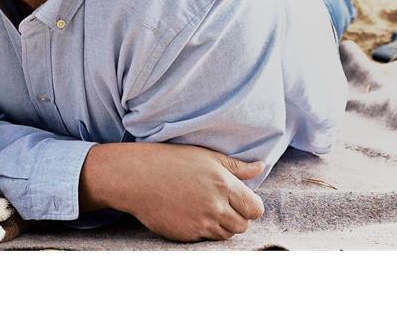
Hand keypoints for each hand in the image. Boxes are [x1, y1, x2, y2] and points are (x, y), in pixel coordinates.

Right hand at [82, 142, 265, 241]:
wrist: (135, 177)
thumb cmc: (170, 161)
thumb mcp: (205, 156)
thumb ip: (235, 166)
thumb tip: (260, 167)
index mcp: (224, 184)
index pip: (256, 209)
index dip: (249, 206)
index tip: (238, 200)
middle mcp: (215, 206)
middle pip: (243, 225)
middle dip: (236, 217)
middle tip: (218, 204)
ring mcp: (201, 222)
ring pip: (226, 235)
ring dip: (220, 225)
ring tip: (203, 209)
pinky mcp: (187, 235)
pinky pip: (205, 240)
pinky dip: (201, 230)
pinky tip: (188, 214)